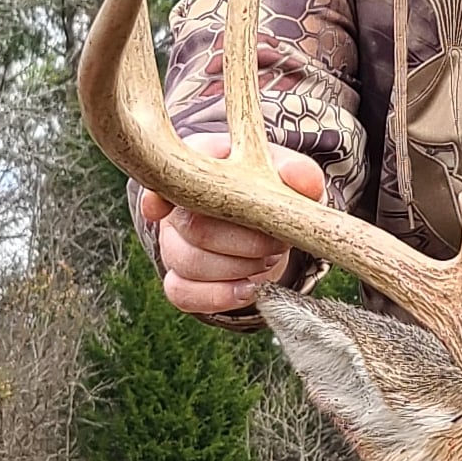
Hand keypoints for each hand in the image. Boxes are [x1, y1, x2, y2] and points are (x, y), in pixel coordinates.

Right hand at [138, 133, 325, 313]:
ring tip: (268, 259)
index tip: (160, 209)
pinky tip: (249, 288)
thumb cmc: (272, 188)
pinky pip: (182, 293)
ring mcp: (173, 242)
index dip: (159, 195)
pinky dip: (219, 296)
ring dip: (238, 267)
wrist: (265, 223)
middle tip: (277, 242)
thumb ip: (299, 173)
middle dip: (245, 242)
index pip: (169, 177)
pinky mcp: (179, 278)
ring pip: (187, 262)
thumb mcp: (288, 175)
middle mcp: (176, 203)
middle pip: (193, 227)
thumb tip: (302, 180)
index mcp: (198, 164)